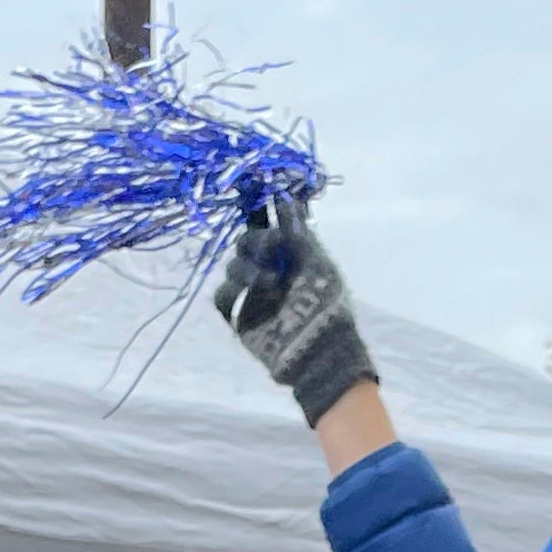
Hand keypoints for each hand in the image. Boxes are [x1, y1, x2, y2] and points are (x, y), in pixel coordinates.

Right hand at [212, 199, 380, 430]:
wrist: (321, 353)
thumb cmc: (328, 307)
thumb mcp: (319, 265)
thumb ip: (300, 235)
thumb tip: (286, 198)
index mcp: (290, 257)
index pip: (266, 229)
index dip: (265, 222)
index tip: (273, 223)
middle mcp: (269, 271)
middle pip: (245, 244)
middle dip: (255, 244)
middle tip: (271, 253)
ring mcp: (253, 294)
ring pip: (232, 267)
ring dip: (248, 269)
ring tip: (272, 284)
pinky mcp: (240, 316)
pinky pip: (222, 297)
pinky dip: (232, 292)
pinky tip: (253, 294)